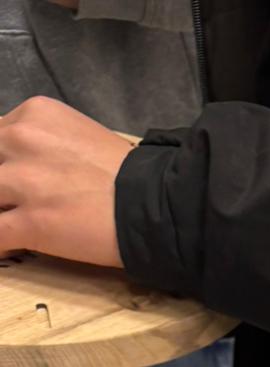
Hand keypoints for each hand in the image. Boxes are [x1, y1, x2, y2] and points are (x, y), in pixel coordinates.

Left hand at [0, 98, 128, 265]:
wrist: (154, 205)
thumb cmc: (128, 176)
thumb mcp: (78, 136)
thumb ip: (45, 144)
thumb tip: (30, 167)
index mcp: (33, 115)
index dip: (4, 163)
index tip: (13, 181)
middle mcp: (20, 140)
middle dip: (2, 188)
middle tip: (14, 202)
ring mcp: (22, 182)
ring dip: (1, 212)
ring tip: (16, 225)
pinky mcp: (31, 223)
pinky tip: (7, 248)